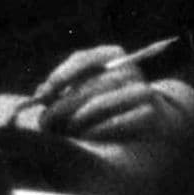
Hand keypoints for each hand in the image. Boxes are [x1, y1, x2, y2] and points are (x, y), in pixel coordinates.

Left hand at [27, 45, 193, 141]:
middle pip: (96, 82)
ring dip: (81, 116)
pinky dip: (101, 129)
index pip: (87, 58)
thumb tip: (40, 95)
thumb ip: (58, 93)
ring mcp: (144, 91)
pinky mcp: (152, 114)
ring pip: (107, 100)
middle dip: (67, 102)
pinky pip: (123, 120)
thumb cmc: (101, 108)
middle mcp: (130, 70)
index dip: (64, 73)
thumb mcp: (78, 96)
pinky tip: (87, 136)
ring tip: (67, 130)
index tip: (45, 92)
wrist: (145, 126)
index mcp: (112, 57)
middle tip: (46, 121)